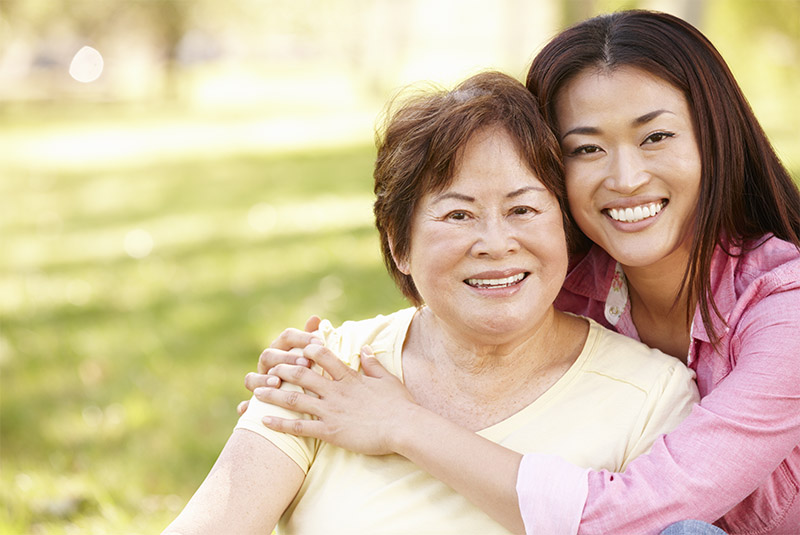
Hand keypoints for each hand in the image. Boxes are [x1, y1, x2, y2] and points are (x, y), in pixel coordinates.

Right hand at [237, 315, 321, 415]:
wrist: (307, 406)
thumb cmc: (313, 379)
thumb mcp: (316, 361)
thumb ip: (313, 341)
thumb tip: (315, 318)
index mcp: (282, 351)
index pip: (287, 337)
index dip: (302, 338)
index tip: (320, 342)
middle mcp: (268, 366)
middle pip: (268, 355)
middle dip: (286, 358)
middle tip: (306, 363)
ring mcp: (259, 384)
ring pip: (251, 378)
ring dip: (262, 379)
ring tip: (277, 382)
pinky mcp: (255, 405)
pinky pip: (245, 405)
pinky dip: (246, 406)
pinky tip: (250, 408)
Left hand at [254, 344, 416, 455]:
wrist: (404, 428)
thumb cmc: (400, 405)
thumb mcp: (387, 379)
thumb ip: (372, 364)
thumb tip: (363, 348)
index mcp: (349, 378)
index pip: (323, 357)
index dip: (307, 350)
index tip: (295, 347)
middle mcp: (336, 391)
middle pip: (302, 374)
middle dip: (282, 368)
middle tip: (267, 366)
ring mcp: (331, 411)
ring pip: (295, 399)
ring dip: (274, 394)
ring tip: (256, 391)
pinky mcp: (330, 431)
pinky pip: (299, 427)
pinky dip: (280, 424)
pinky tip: (264, 421)